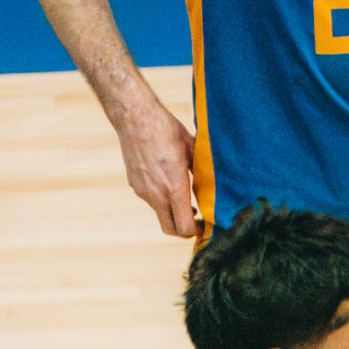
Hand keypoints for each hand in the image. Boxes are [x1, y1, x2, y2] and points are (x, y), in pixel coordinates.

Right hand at [114, 95, 200, 239]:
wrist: (134, 116)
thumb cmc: (166, 128)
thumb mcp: (192, 149)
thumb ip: (201, 173)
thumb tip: (213, 187)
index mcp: (174, 186)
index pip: (184, 227)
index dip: (197, 232)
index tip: (205, 225)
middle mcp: (156, 193)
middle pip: (170, 229)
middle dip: (184, 231)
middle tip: (197, 221)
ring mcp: (143, 191)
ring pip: (160, 214)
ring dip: (173, 213)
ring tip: (185, 200)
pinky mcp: (135, 184)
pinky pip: (151, 200)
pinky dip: (162, 200)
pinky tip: (168, 183)